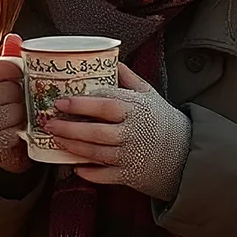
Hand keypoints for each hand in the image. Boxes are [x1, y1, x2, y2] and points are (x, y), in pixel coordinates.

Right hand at [0, 33, 31, 173]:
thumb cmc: (5, 102)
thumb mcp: (5, 80)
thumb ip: (9, 58)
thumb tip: (13, 37)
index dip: (14, 68)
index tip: (23, 72)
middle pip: (8, 90)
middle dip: (23, 94)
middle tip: (29, 97)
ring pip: (12, 111)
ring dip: (25, 113)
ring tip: (27, 113)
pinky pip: (13, 131)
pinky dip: (22, 129)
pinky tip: (24, 127)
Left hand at [44, 63, 191, 201]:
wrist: (186, 152)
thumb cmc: (164, 120)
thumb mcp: (150, 95)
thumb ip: (130, 79)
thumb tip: (113, 60)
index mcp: (136, 110)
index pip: (105, 105)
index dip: (81, 104)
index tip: (61, 101)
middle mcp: (132, 133)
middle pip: (95, 131)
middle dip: (70, 128)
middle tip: (50, 123)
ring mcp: (130, 156)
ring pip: (96, 153)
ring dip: (73, 147)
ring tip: (56, 139)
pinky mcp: (130, 175)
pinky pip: (105, 176)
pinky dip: (90, 173)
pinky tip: (76, 167)